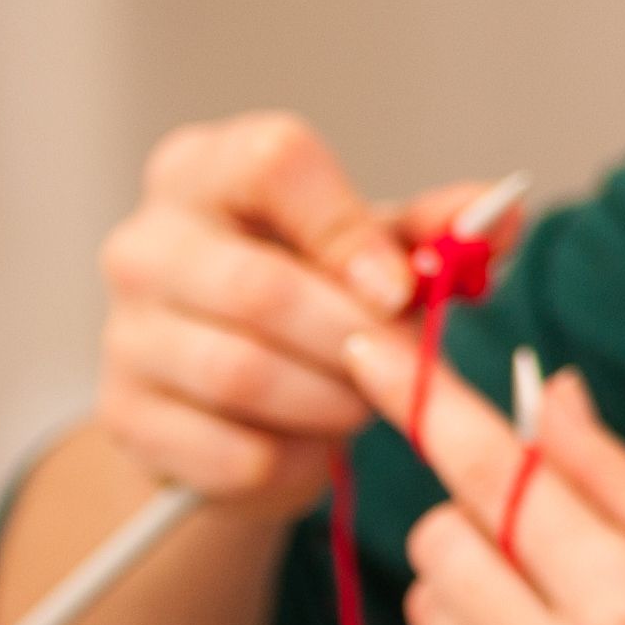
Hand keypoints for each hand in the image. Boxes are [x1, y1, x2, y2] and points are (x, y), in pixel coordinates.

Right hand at [92, 115, 487, 523]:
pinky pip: (231, 452)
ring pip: (243, 375)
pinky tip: (314, 444)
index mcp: (207, 169)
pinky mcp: (126, 418)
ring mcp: (123, 332)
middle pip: (259, 287)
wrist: (227, 393)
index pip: (273, 164)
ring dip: (329, 400)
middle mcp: (147, 242)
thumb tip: (501, 215)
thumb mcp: (373, 249)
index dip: (349, 230)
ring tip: (364, 401)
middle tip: (400, 362)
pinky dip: (295, 460)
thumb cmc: (307, 292)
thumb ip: (437, 231)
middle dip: (353, 337)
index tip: (401, 288)